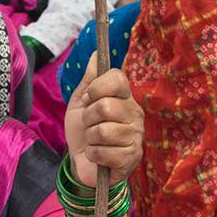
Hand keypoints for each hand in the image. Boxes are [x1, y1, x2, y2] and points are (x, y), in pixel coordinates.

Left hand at [63, 61, 143, 187]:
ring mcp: (136, 136)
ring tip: (94, 142)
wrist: (81, 162)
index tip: (87, 99)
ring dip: (90, 139)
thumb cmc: (83, 131)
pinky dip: (94, 155)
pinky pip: (104, 152)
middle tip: (89, 126)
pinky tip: (98, 157)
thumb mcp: (81, 103)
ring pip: (103, 131)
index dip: (96, 87)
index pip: (117, 78)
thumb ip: (89, 80)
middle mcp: (135, 114)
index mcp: (124, 97)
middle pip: (106, 106)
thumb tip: (97, 54)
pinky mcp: (133, 157)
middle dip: (87, 118)